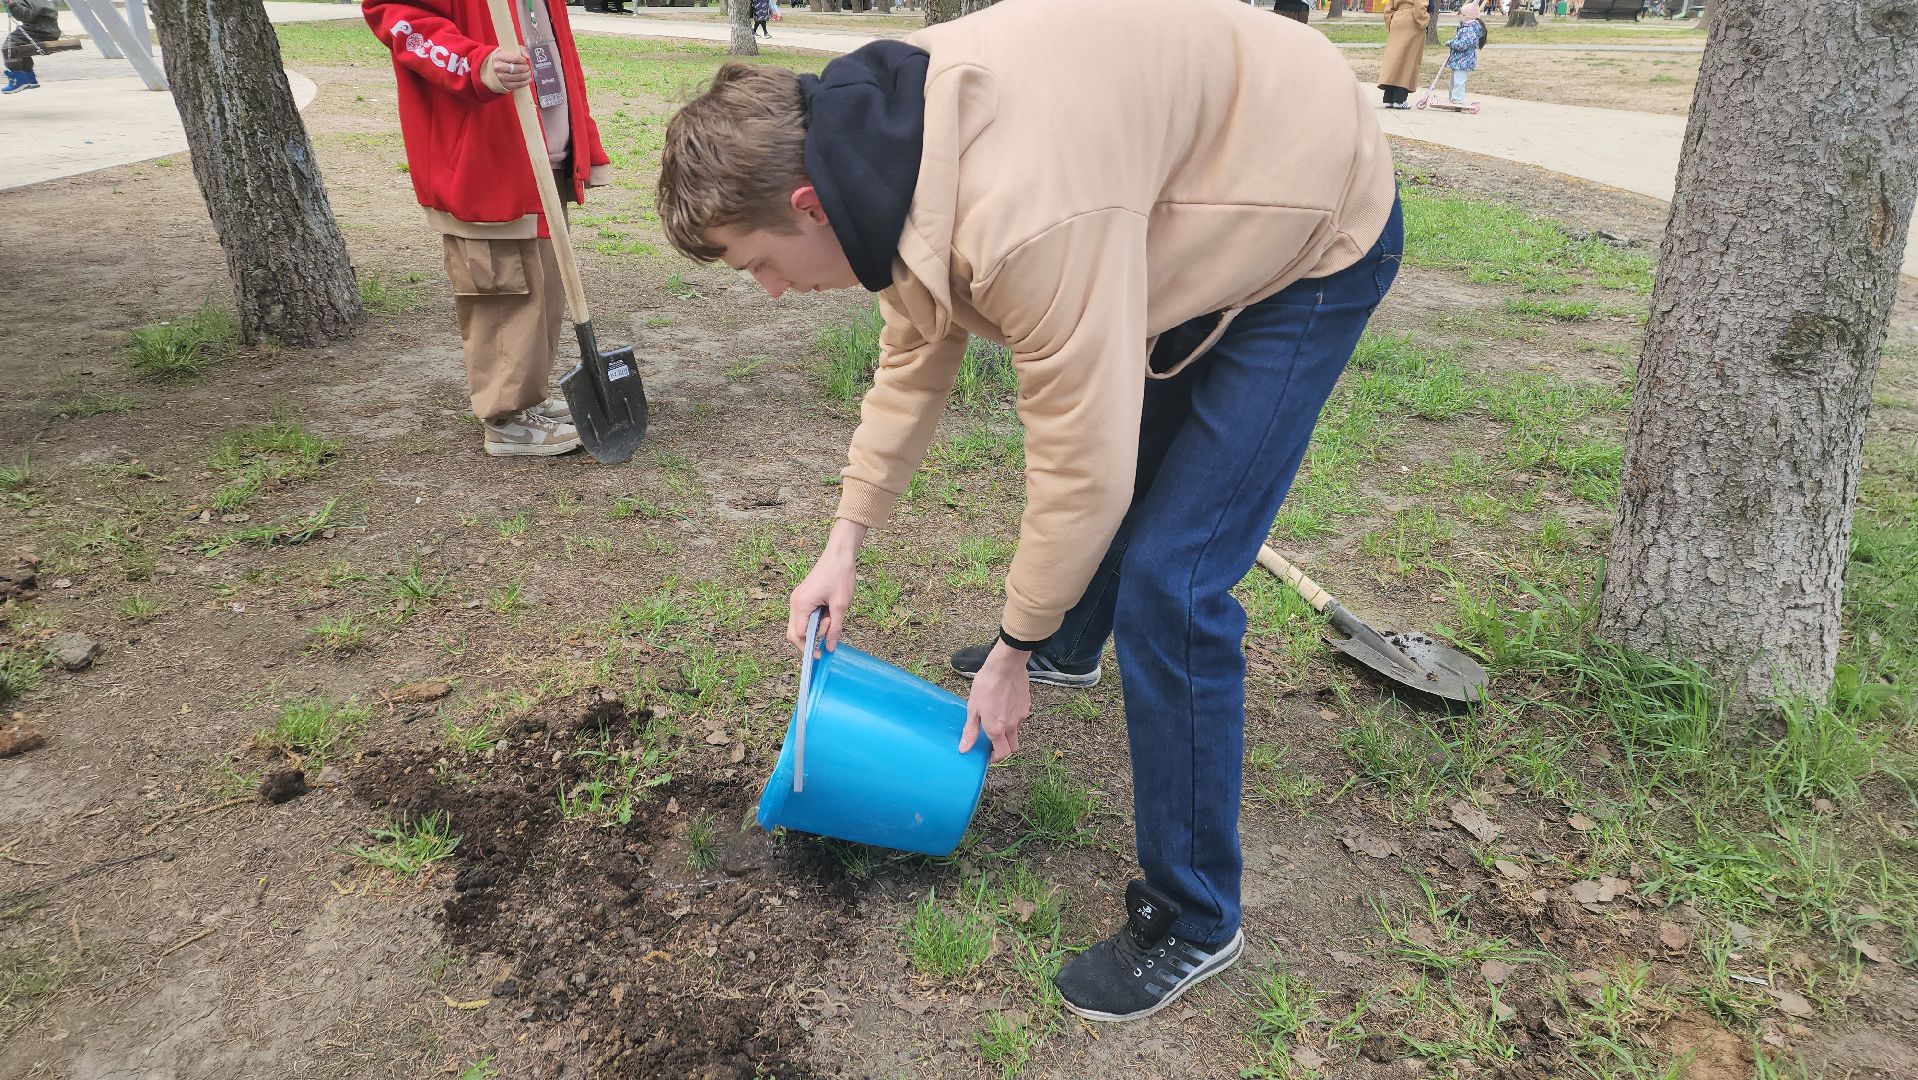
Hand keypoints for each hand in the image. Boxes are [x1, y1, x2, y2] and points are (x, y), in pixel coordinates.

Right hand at [481, 46, 531, 94]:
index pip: (515, 58)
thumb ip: (522, 50)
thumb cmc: (507, 57)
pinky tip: (527, 79)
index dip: (523, 60)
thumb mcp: (513, 50)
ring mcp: (500, 77)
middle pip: (516, 69)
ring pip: (517, 77)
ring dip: (526, 76)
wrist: (498, 66)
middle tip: (527, 67)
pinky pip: (516, 85)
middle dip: (525, 68)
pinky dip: (524, 83)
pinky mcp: (504, 84)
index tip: (525, 61)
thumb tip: (527, 57)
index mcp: (498, 57)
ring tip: (528, 73)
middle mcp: (498, 67)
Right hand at [787, 519, 866, 655]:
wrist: (839, 554)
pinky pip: (804, 616)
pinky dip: (815, 620)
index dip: (809, 647)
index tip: (824, 652)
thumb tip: (830, 648)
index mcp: (801, 604)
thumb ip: (835, 628)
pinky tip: (829, 613)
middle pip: (794, 632)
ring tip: (832, 617)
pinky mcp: (803, 596)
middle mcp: (795, 602)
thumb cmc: (840, 576)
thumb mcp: (841, 605)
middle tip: (828, 638)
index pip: (798, 635)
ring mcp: (797, 599)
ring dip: (815, 628)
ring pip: (799, 624)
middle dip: (810, 640)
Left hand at [959, 641, 1029, 763]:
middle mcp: (1012, 726)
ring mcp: (1021, 716)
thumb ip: (970, 731)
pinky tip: (1004, 705)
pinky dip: (1013, 718)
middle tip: (992, 742)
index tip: (987, 755)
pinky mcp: (1027, 706)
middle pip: (1013, 748)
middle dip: (1003, 749)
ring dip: (1008, 733)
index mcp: (996, 729)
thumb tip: (964, 749)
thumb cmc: (986, 684)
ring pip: (1016, 732)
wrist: (1006, 665)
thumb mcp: (972, 708)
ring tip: (996, 718)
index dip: (995, 758)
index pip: (1002, 754)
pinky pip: (1020, 718)